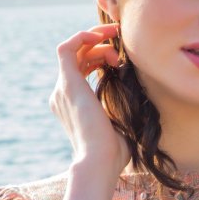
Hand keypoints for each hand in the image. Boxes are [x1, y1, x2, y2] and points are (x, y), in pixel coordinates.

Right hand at [49, 23, 129, 179]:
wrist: (99, 162)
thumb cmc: (113, 153)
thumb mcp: (119, 125)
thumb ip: (120, 108)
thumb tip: (136, 96)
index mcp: (73, 105)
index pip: (81, 70)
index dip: (99, 57)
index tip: (120, 58)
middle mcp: (63, 95)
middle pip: (77, 57)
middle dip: (98, 44)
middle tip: (120, 42)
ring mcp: (62, 89)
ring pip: (73, 51)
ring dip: (94, 40)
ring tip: (115, 43)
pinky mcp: (67, 84)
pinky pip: (66, 49)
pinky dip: (82, 37)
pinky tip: (101, 36)